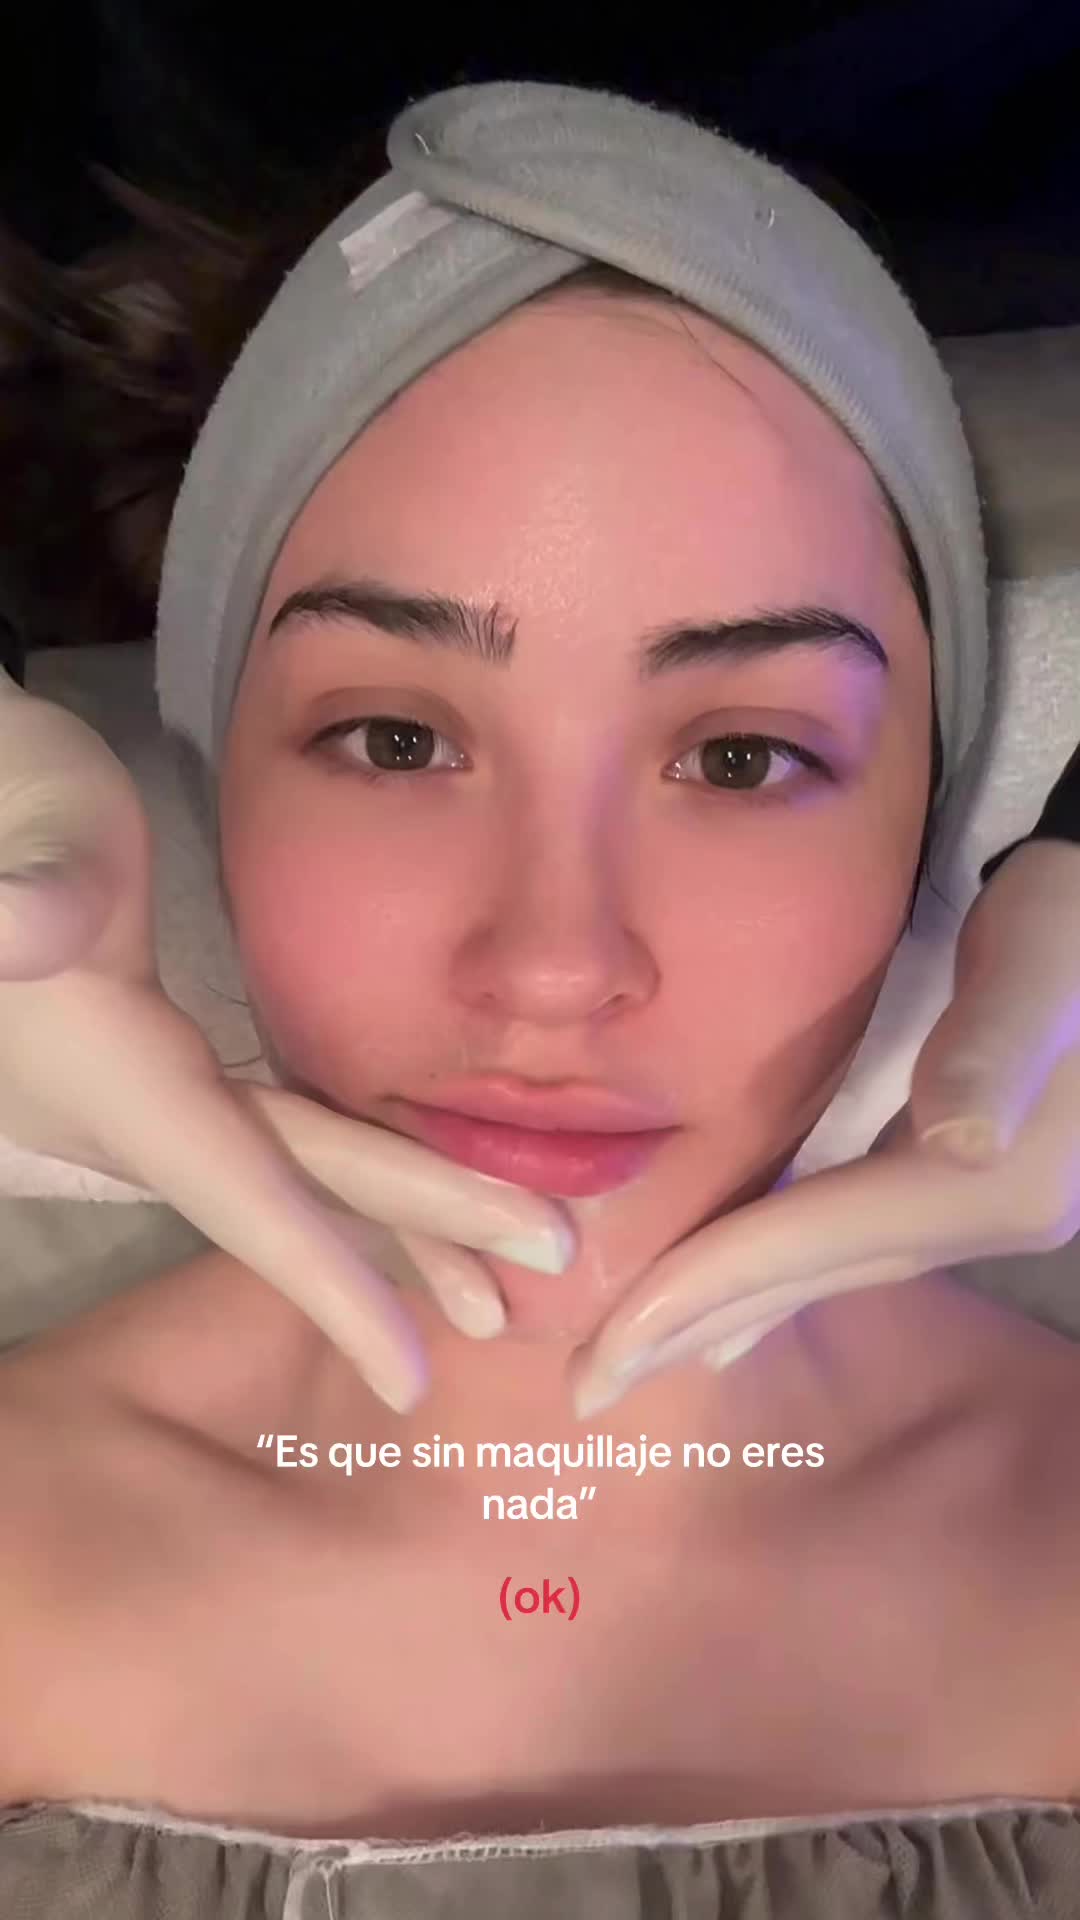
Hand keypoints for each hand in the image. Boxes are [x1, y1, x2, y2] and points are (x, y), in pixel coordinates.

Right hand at [0, 670, 575, 1411]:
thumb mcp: (22, 827)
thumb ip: (30, 883)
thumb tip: (19, 927)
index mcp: (123, 1078)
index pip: (247, 1192)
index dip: (330, 1285)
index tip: (412, 1378)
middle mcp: (139, 1110)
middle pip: (300, 1190)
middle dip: (416, 1241)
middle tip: (526, 1301)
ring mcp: (147, 1091)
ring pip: (291, 1170)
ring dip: (389, 1221)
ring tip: (488, 1278)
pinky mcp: (156, 1059)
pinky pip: (273, 1133)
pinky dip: (346, 1167)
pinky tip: (394, 1180)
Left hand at [568, 839, 1079, 1417]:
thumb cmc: (1072, 915)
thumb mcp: (1042, 963)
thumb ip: (995, 1047)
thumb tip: (960, 1138)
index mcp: (982, 1179)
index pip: (805, 1247)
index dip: (700, 1296)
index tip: (600, 1357)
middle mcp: (983, 1210)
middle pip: (808, 1277)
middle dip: (692, 1330)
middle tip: (589, 1389)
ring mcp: (981, 1200)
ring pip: (826, 1267)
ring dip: (731, 1309)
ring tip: (644, 1352)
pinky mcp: (969, 1174)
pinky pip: (850, 1241)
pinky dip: (782, 1271)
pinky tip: (745, 1301)